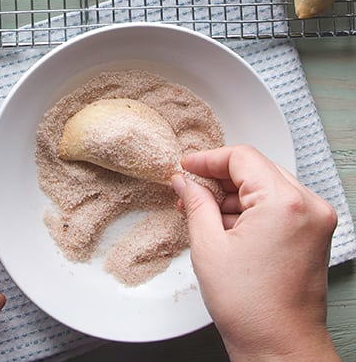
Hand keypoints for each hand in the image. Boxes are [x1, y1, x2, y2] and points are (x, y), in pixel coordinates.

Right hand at [172, 144, 338, 361]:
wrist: (281, 349)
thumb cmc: (252, 308)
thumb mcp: (208, 247)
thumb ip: (195, 203)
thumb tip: (185, 181)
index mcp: (284, 202)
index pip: (241, 157)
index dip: (208, 159)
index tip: (187, 167)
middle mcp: (308, 205)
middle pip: (255, 169)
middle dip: (219, 178)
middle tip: (190, 189)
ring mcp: (315, 220)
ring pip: (266, 185)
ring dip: (234, 195)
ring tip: (203, 213)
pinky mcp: (314, 233)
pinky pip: (278, 204)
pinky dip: (252, 209)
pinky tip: (225, 225)